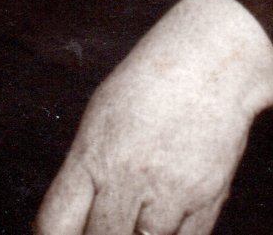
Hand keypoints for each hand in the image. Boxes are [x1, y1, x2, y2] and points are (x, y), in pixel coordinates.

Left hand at [34, 0, 272, 234]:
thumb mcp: (102, 116)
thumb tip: (75, 223)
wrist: (217, 56)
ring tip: (146, 201)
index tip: (70, 232)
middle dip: (103, 231)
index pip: (54, 224)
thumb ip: (85, 173)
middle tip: (114, 213)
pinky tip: (174, 206)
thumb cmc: (153, 81)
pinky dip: (176, 232)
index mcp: (93, 153)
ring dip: (142, 231)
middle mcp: (128, 176)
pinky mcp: (207, 198)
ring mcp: (169, 190)